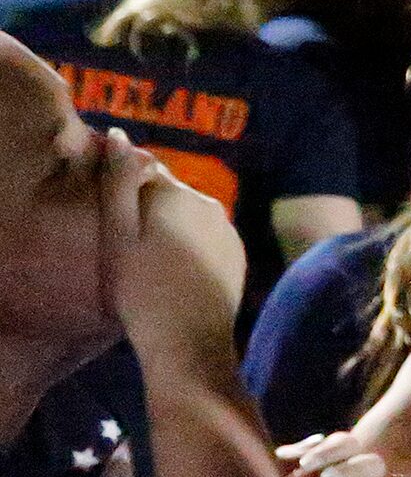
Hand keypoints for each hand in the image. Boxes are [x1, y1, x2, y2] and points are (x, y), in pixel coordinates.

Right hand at [97, 130, 242, 360]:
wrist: (189, 340)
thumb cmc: (141, 289)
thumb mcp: (117, 235)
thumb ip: (117, 184)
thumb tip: (119, 135)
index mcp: (176, 193)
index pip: (143, 169)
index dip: (122, 183)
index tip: (108, 207)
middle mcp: (209, 202)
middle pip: (168, 191)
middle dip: (146, 204)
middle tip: (124, 238)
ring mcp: (227, 228)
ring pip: (189, 213)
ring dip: (170, 223)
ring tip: (147, 256)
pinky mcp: (236, 253)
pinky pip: (206, 236)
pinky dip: (190, 243)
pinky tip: (173, 267)